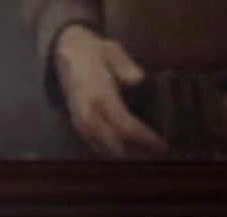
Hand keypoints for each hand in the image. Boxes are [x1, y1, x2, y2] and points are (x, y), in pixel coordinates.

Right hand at [52, 24, 168, 157]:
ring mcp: (80, 122)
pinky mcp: (77, 125)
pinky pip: (94, 145)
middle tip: (156, 155)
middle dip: (135, 153)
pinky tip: (125, 149)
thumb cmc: (93, 52)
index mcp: (100, 97)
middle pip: (114, 146)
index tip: (163, 146)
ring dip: (122, 155)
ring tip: (144, 156)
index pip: (126, 126)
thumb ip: (126, 66)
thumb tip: (139, 79)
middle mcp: (89, 115)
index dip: (145, 139)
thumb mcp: (112, 51)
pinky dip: (110, 150)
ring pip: (102, 149)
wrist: (64, 54)